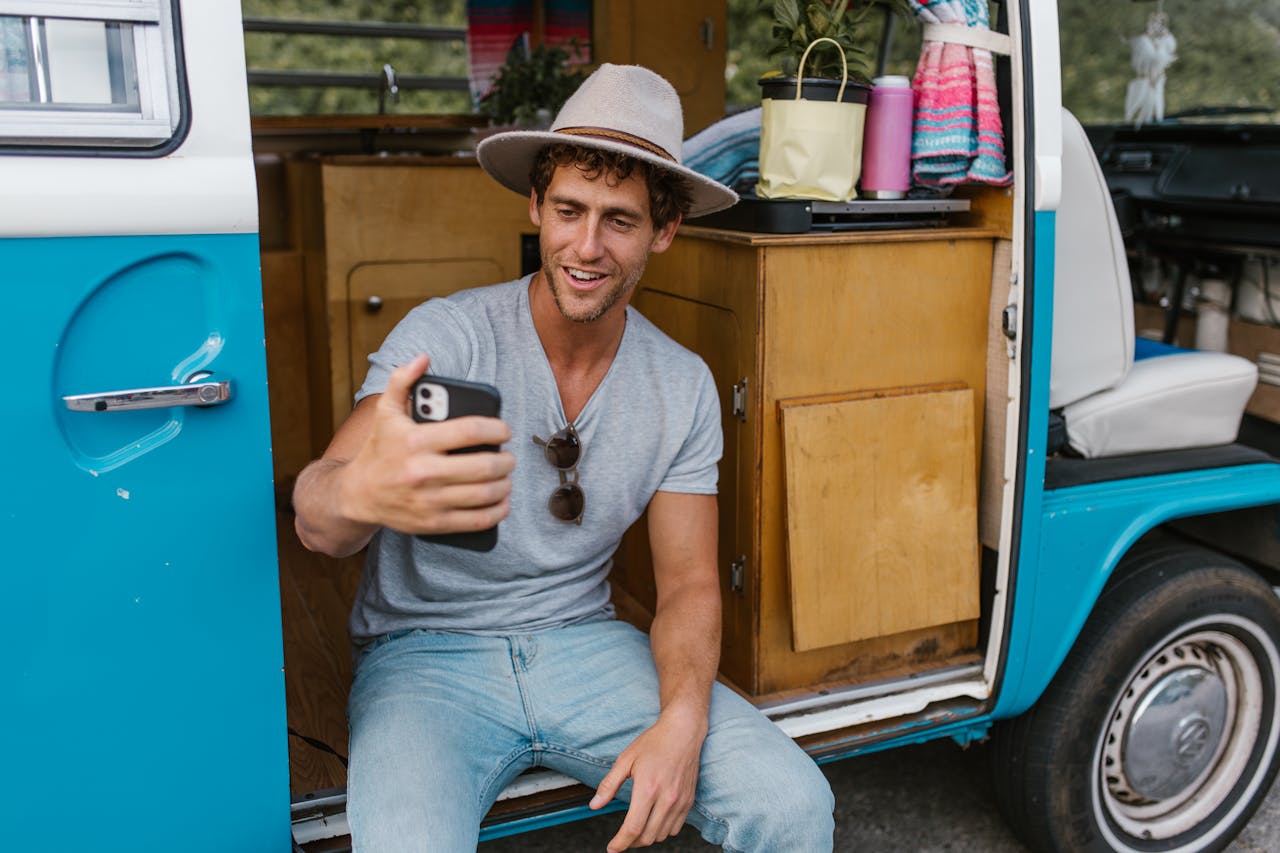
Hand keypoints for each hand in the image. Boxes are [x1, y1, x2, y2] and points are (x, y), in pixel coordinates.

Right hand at [340, 354, 514, 534]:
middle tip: (507, 457)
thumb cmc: (378, 451)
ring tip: (505, 476)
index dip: (497, 429)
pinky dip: (497, 511)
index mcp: (417, 441)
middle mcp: (424, 471)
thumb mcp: (385, 413)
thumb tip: (423, 358)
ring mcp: (430, 500)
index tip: (504, 430)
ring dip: (505, 484)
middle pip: (485, 465)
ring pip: (485, 493)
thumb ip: (403, 381)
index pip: (471, 430)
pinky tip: (501, 501)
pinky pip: (477, 520)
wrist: (357, 495)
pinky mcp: (434, 523)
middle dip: (506, 460)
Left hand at [589, 706, 707, 850]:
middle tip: (621, 838)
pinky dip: (662, 831)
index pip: (632, 828)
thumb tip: (594, 805)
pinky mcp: (689, 801)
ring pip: (661, 835)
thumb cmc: (654, 742)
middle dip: (631, 842)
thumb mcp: (626, 759)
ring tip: (637, 828)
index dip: (620, 843)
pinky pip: (675, 828)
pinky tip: (654, 821)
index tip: (612, 848)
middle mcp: (666, 799)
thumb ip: (609, 784)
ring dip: (647, 837)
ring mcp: (680, 801)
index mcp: (648, 789)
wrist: (683, 732)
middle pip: (646, 837)